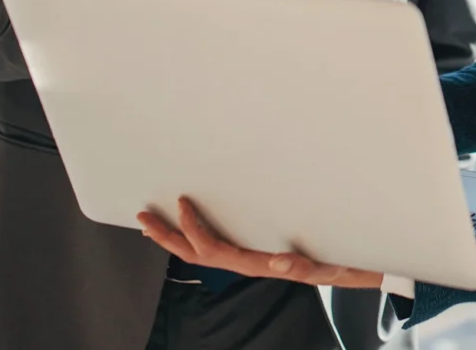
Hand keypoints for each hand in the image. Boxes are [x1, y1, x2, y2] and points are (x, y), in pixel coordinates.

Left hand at [138, 197, 383, 289]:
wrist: (333, 273)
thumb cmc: (325, 266)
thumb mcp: (318, 266)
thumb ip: (299, 266)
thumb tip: (279, 263)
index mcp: (249, 263)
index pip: (210, 247)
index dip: (193, 227)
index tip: (183, 201)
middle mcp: (238, 264)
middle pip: (191, 254)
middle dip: (165, 236)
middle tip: (143, 217)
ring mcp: (237, 261)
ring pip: (195, 253)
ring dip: (171, 238)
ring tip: (150, 222)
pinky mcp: (242, 255)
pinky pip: (206, 248)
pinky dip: (188, 238)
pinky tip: (182, 228)